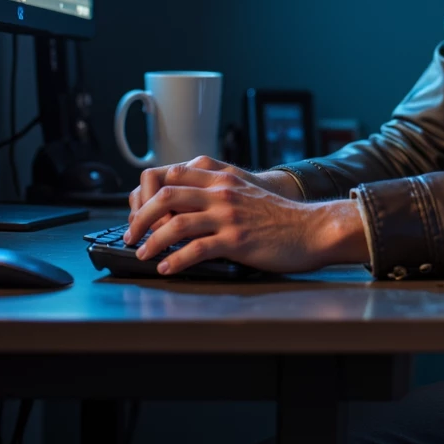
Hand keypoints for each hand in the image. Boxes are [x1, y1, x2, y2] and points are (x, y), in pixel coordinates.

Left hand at [124, 161, 367, 275]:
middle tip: (131, 234)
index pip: (173, 175)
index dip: (149, 192)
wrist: (312, 228)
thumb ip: (219, 190)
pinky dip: (175, 260)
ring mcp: (229, 216)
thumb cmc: (280, 216)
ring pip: (176, 224)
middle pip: (166, 196)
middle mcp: (222, 192)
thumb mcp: (247, 190)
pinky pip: (196, 250)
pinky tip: (166, 268)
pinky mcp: (236, 240)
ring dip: (152, 241)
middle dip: (140, 217)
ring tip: (142, 254)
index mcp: (223, 178)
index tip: (140, 211)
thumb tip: (186, 204)